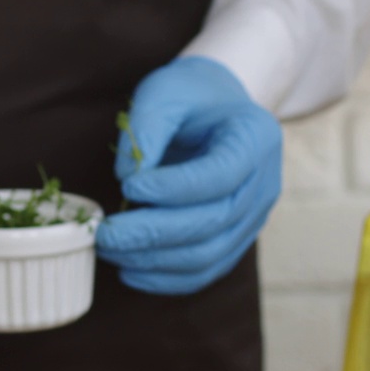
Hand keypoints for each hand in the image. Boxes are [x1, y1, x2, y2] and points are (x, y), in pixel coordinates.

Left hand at [96, 56, 281, 294]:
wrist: (216, 110)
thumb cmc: (190, 97)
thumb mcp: (166, 91)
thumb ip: (146, 127)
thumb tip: (127, 178)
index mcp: (256, 138)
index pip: (220, 175)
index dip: (175, 188)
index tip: (129, 186)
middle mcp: (264, 184)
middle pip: (214, 222)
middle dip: (154, 233)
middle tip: (105, 233)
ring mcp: (254, 218)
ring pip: (209, 255)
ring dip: (155, 260)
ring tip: (109, 249)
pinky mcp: (234, 240)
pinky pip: (205, 271)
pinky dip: (167, 279)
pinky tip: (130, 271)